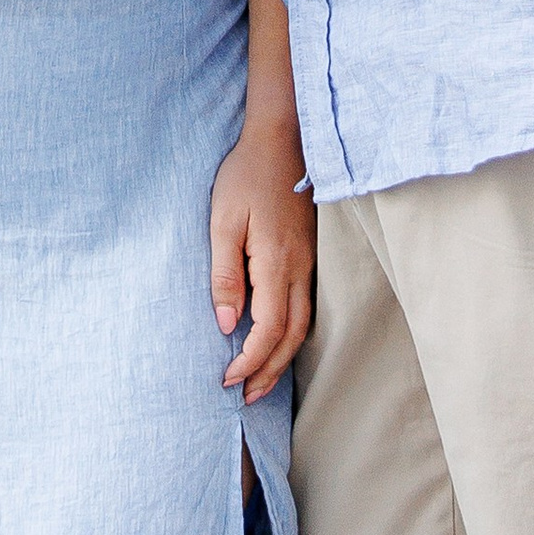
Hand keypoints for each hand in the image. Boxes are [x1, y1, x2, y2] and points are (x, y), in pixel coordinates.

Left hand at [209, 108, 313, 399]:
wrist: (284, 138)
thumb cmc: (247, 175)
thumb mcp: (224, 221)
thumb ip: (225, 275)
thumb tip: (228, 325)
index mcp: (276, 263)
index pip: (269, 330)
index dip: (250, 361)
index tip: (227, 379)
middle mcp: (300, 268)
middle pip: (292, 337)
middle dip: (269, 372)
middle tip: (245, 397)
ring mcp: (309, 262)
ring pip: (304, 325)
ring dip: (283, 358)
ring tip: (261, 381)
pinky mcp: (309, 254)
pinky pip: (306, 306)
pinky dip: (292, 335)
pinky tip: (278, 341)